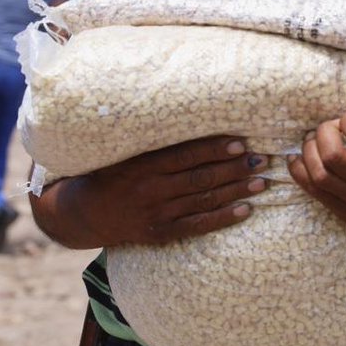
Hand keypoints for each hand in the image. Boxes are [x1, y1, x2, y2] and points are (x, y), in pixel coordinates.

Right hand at [62, 136, 267, 247]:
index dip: (215, 148)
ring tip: (262, 181)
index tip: (240, 142)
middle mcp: (151, 189)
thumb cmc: (111, 172)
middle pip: (201, 177)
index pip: (186, 154)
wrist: (84, 213)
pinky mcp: (161, 233)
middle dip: (235, 168)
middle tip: (262, 159)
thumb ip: (153, 138)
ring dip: (236, 191)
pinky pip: (198, 225)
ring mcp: (157, 213)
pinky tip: (245, 210)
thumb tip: (192, 112)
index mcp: (143, 164)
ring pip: (204, 200)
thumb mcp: (125, 151)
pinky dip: (223, 217)